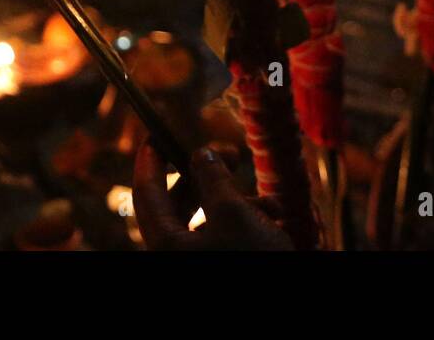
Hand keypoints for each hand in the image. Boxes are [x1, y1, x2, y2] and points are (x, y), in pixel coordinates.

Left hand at [133, 143, 294, 250]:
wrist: (287, 300)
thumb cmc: (255, 261)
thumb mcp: (235, 213)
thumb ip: (213, 178)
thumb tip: (200, 153)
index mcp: (165, 244)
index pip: (146, 192)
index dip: (151, 160)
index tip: (155, 134)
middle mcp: (174, 255)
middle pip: (177, 204)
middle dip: (207, 176)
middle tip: (231, 153)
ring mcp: (196, 261)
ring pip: (206, 218)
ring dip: (237, 201)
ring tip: (270, 202)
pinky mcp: (218, 263)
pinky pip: (223, 235)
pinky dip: (245, 221)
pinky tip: (273, 217)